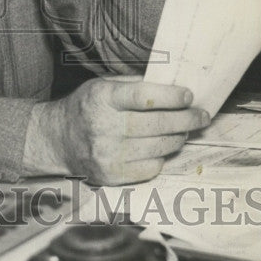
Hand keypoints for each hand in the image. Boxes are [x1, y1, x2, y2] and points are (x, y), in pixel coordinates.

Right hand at [23, 78, 209, 184]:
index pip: (143, 97)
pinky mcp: (112, 175)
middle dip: (186, 119)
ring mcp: (107, 154)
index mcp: (101, 98)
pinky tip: (161, 147)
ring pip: (160, 147)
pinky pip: (152, 168)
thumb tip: (173, 84)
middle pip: (158, 125)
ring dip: (178, 138)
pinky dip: (162, 157)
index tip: (188, 95)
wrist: (59, 139)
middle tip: (201, 115)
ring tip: (184, 130)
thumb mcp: (102, 85)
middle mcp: (103, 127)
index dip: (170, 97)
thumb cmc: (87, 107)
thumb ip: (134, 85)